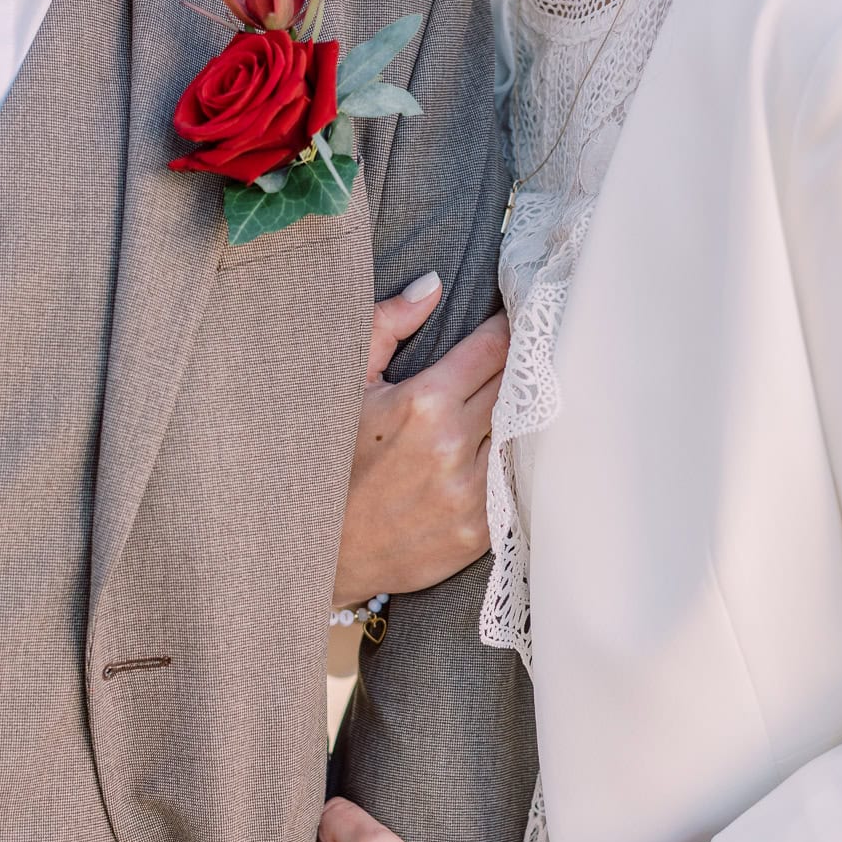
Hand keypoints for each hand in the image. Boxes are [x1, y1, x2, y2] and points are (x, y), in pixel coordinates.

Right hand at [333, 278, 509, 606]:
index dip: (505, 330)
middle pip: (517, 387)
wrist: (318, 554)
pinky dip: (512, 461)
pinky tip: (500, 450)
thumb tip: (433, 286)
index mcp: (422, 402)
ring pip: (523, 434)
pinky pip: (515, 480)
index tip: (510, 322)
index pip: (494, 348)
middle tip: (517, 357)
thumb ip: (387, 326)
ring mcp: (470, 492)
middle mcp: (452, 446)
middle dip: (517, 368)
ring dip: (520, 416)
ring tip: (512, 403)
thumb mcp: (344, 385)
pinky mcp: (479, 530)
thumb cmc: (327, 462)